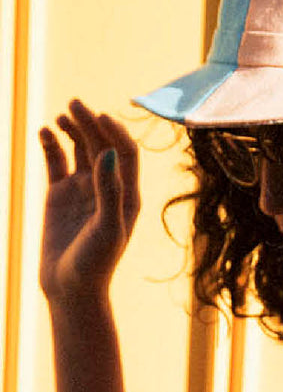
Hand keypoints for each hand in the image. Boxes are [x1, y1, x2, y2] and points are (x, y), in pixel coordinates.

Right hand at [39, 99, 139, 304]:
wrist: (71, 288)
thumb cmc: (96, 263)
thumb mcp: (107, 227)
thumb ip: (110, 189)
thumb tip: (108, 152)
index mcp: (128, 195)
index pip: (126, 153)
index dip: (115, 132)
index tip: (100, 116)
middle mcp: (107, 188)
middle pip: (101, 145)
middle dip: (90, 123)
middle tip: (74, 103)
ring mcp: (82, 189)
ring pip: (79, 149)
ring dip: (72, 129)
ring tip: (61, 117)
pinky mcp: (59, 195)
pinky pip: (55, 161)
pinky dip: (51, 144)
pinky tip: (44, 132)